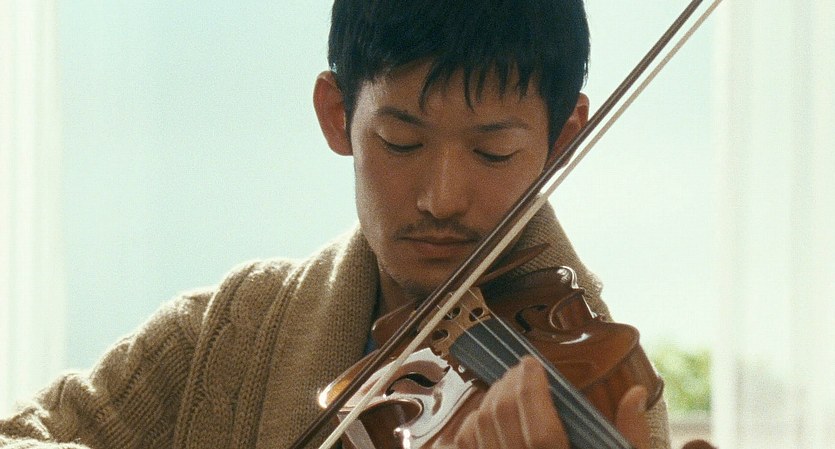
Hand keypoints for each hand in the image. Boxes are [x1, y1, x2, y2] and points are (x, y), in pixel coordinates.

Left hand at [452, 355, 650, 448]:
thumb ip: (631, 435)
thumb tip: (633, 393)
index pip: (541, 430)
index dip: (532, 389)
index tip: (534, 365)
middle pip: (503, 421)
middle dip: (509, 384)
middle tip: (521, 371)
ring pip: (479, 430)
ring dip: (489, 401)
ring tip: (506, 389)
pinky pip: (466, 448)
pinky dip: (472, 426)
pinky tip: (487, 417)